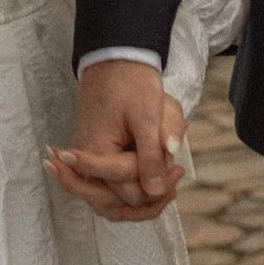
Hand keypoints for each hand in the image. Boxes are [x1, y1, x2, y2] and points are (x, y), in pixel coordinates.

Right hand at [50, 57, 185, 220]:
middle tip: (177, 173)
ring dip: (141, 201)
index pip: (125, 183)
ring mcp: (87, 162)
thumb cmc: (131, 83)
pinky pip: (109, 189)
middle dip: (149, 196)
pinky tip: (154, 185)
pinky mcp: (94, 160)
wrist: (116, 62)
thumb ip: (151, 154)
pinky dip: (132, 192)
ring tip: (169, 184)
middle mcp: (85, 162)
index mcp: (94, 150)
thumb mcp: (148, 115)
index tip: (178, 169)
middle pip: (114, 203)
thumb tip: (155, 191)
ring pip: (111, 202)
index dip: (155, 180)